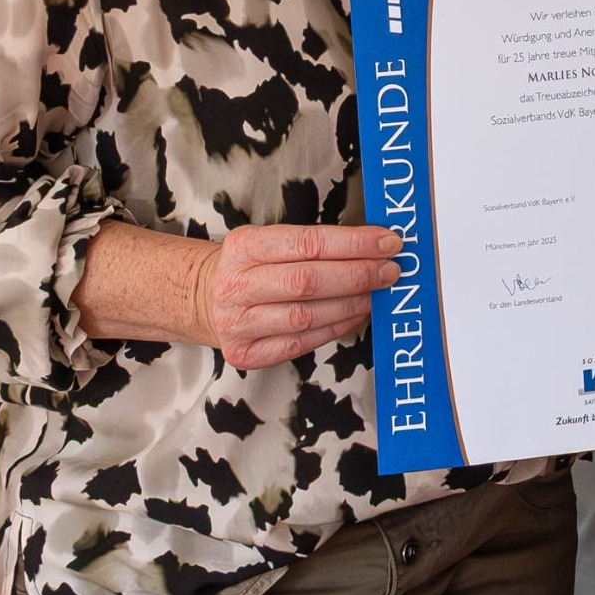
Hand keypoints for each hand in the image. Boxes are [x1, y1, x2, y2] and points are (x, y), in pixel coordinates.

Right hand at [194, 225, 400, 370]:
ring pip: (307, 315)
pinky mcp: (246, 353)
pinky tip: (356, 315)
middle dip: (358, 275)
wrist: (204, 298)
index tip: (388, 242)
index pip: (308, 243)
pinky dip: (335, 328)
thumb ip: (315, 245)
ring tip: (377, 293)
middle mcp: (237, 286)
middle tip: (391, 271)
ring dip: (352, 304)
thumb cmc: (250, 266)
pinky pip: (302, 342)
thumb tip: (375, 248)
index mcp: (244, 247)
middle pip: (308, 281)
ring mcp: (238, 323)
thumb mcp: (270, 241)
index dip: (354, 243)